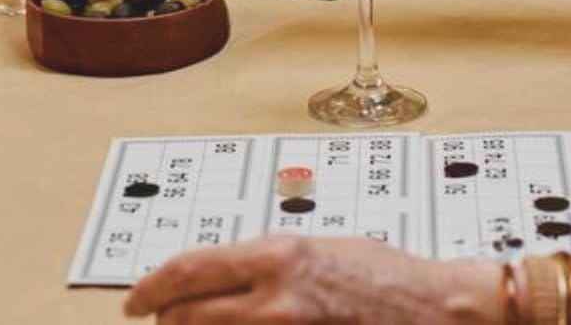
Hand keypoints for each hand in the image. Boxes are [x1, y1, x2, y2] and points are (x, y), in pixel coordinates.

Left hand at [124, 236, 493, 322]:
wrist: (435, 310)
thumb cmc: (383, 276)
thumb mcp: (314, 252)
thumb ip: (266, 267)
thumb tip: (224, 279)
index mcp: (276, 256)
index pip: (188, 270)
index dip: (151, 288)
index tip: (135, 300)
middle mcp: (275, 299)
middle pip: (186, 317)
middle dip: (167, 321)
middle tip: (161, 321)